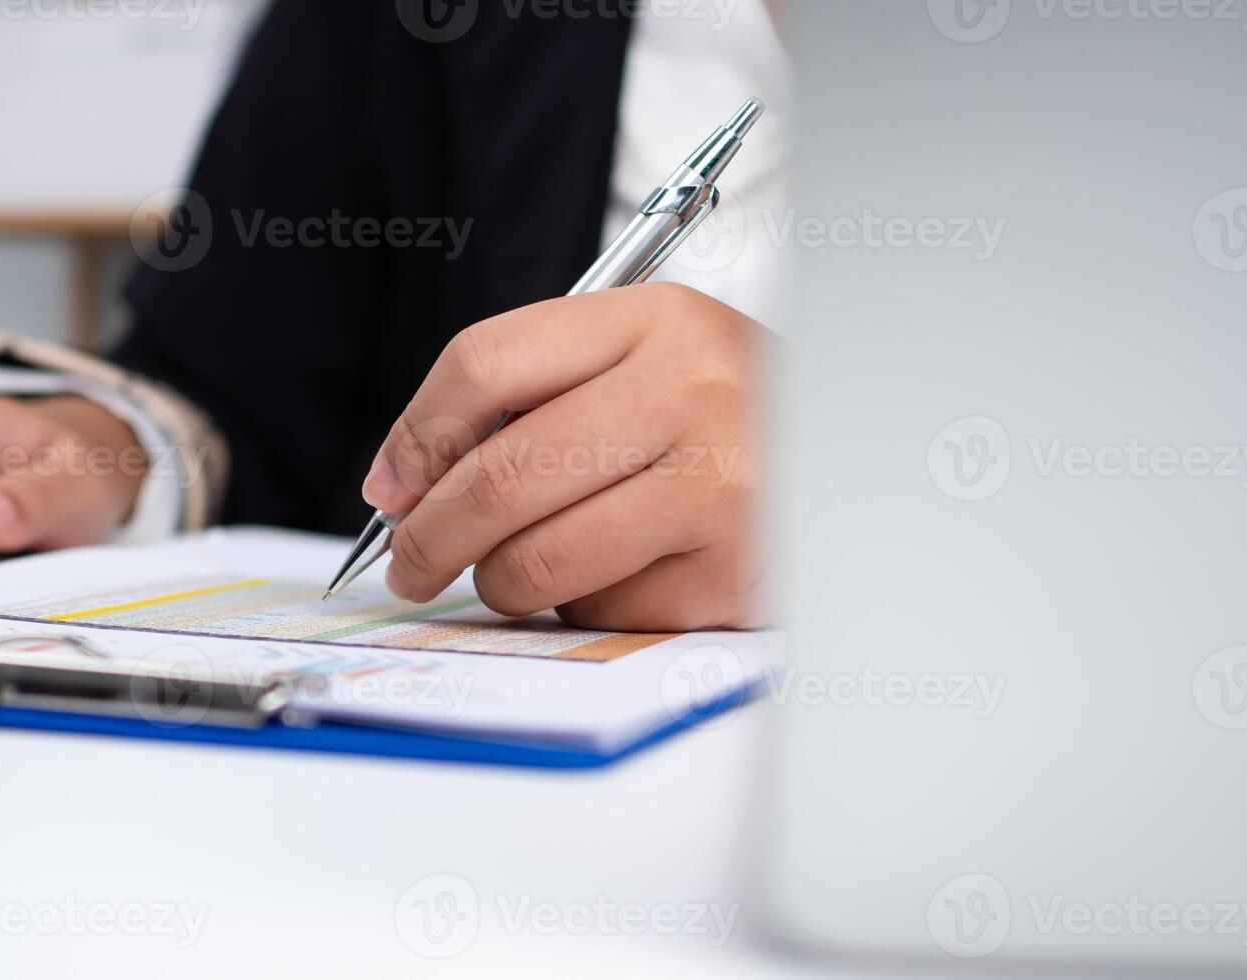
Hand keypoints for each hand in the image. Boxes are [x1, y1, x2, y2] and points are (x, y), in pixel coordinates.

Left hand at [362, 282, 765, 631]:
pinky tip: (632, 573)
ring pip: (539, 561)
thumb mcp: (643, 364)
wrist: (854, 466)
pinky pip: (603, 611)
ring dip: (502, 581)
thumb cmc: (724, 418)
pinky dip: (589, 607)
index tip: (392, 485)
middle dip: (429, 535)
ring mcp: (719, 489)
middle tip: (409, 562)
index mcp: (655, 321)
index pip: (486, 361)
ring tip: (519, 570)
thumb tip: (402, 485)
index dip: (416, 433)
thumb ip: (532, 400)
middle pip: (499, 476)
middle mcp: (691, 394)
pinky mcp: (731, 577)